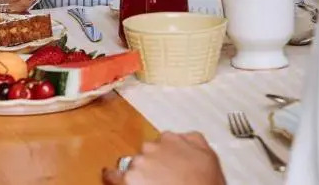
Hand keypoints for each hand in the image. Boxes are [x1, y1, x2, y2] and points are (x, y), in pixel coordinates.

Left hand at [102, 132, 225, 184]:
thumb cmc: (205, 183)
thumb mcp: (208, 155)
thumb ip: (193, 140)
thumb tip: (185, 138)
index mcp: (171, 139)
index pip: (161, 142)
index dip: (163, 155)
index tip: (166, 163)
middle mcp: (152, 148)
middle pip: (145, 154)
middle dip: (151, 164)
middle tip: (159, 177)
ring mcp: (138, 165)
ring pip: (132, 165)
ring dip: (137, 173)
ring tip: (146, 182)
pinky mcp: (128, 181)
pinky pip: (113, 176)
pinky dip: (111, 177)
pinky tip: (110, 178)